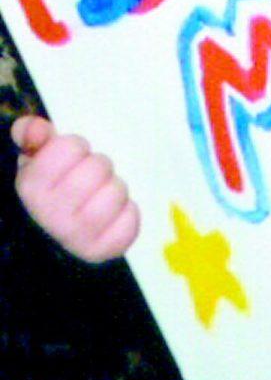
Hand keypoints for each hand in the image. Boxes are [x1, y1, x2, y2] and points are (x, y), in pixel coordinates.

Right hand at [11, 115, 139, 262]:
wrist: (55, 230)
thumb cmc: (54, 185)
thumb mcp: (38, 156)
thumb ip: (33, 134)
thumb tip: (34, 127)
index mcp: (31, 186)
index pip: (71, 147)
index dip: (76, 147)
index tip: (71, 159)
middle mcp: (49, 214)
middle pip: (98, 168)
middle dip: (100, 166)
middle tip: (90, 176)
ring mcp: (74, 236)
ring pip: (117, 192)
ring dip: (115, 188)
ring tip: (101, 194)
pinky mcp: (99, 251)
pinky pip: (130, 221)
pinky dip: (128, 213)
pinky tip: (113, 214)